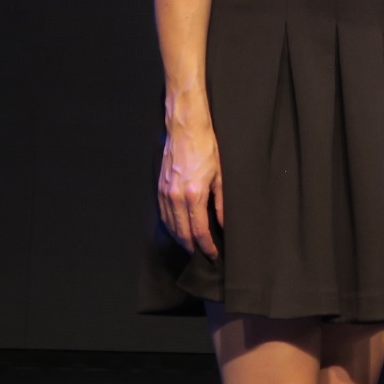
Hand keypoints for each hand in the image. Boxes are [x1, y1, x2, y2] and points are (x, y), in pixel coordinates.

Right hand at [158, 123, 223, 258]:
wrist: (186, 129)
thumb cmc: (207, 149)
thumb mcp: (221, 176)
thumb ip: (222, 203)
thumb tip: (224, 224)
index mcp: (193, 195)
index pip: (199, 231)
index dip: (206, 246)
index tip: (212, 253)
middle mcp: (175, 197)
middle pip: (181, 232)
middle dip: (191, 247)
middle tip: (201, 254)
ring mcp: (165, 192)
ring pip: (169, 225)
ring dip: (179, 238)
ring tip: (190, 246)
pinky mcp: (160, 187)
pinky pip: (163, 214)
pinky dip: (169, 226)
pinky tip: (177, 229)